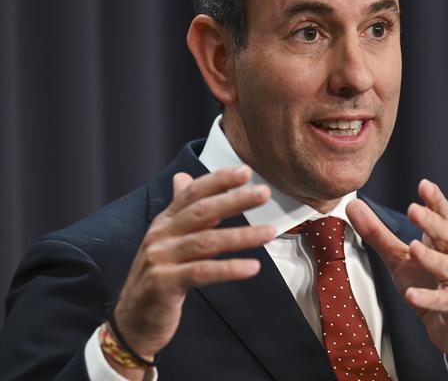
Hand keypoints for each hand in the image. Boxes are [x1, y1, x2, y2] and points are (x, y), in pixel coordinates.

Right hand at [110, 165, 273, 376]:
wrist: (132, 321)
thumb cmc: (158, 277)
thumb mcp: (167, 240)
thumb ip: (179, 209)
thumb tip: (182, 176)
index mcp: (165, 222)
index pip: (192, 193)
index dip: (218, 180)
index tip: (245, 171)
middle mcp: (161, 235)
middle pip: (202, 211)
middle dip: (235, 200)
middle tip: (264, 193)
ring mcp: (160, 258)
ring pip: (206, 241)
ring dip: (241, 235)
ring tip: (270, 232)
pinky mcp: (164, 284)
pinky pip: (202, 272)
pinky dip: (229, 269)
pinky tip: (253, 267)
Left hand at [347, 180, 447, 378]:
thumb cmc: (427, 285)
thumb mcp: (399, 259)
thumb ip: (377, 234)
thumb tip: (352, 204)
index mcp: (441, 243)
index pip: (441, 216)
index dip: (435, 200)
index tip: (424, 184)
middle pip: (447, 236)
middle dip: (432, 222)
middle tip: (413, 209)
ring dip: (431, 258)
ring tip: (413, 248)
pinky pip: (444, 301)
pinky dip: (428, 298)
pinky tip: (412, 295)